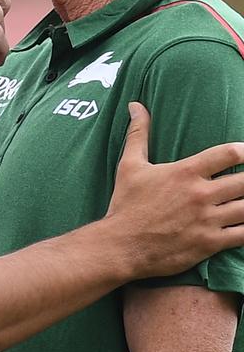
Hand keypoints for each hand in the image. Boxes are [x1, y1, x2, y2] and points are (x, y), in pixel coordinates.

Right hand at [107, 102, 243, 276]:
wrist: (120, 246)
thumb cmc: (125, 205)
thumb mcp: (129, 165)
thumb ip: (138, 133)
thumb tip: (136, 105)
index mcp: (185, 172)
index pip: (230, 154)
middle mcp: (200, 195)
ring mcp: (207, 220)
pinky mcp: (209, 244)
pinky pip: (243, 235)